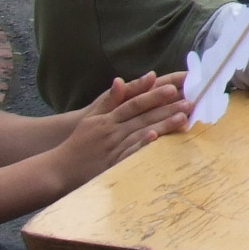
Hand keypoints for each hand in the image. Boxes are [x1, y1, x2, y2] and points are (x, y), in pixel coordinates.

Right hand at [51, 72, 189, 185]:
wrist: (59, 169)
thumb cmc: (78, 143)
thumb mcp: (91, 118)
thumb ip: (109, 101)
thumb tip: (120, 80)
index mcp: (107, 118)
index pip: (134, 103)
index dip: (153, 94)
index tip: (172, 87)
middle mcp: (111, 130)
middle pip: (143, 116)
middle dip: (167, 108)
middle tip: (189, 101)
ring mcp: (112, 147)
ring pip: (141, 132)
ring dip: (163, 124)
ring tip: (183, 117)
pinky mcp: (113, 164)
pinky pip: (130, 153)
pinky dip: (142, 145)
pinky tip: (157, 138)